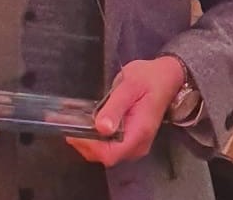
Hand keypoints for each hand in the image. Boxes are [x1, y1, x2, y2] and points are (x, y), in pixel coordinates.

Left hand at [65, 56, 185, 166]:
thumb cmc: (149, 78)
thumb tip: (101, 127)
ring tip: (70, 121)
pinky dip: (92, 136)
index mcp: (140, 133)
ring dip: (85, 139)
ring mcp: (134, 144)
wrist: (167, 76)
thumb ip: (115, 107)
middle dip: (83, 142)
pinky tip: (82, 122)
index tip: (73, 131)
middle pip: (104, 156)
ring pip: (103, 152)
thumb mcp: (130, 86)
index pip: (110, 154)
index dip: (89, 146)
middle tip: (66, 123)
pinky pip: (107, 145)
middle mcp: (137, 145)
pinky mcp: (129, 139)